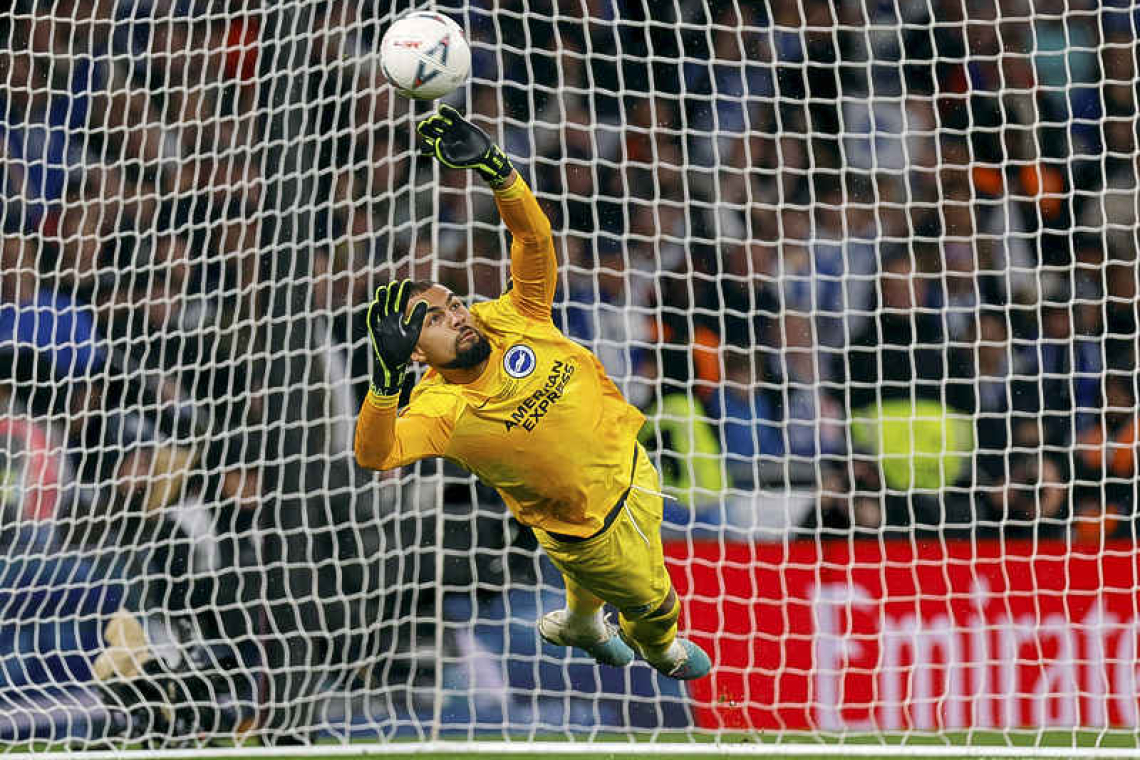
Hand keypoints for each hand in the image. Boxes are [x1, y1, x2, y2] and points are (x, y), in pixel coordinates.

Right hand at [366, 280, 426, 395]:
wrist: (394, 362)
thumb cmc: (404, 346)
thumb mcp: (413, 331)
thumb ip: (417, 317)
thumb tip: (424, 302)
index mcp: (399, 317)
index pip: (402, 302)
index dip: (404, 293)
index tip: (408, 282)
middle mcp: (389, 319)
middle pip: (390, 303)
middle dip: (392, 294)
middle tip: (395, 283)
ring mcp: (381, 324)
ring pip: (381, 309)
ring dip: (381, 300)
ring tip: (383, 290)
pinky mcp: (376, 332)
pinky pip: (373, 321)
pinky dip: (373, 313)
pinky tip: (375, 305)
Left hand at [417, 104, 513, 186]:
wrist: (482, 152)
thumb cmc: (466, 159)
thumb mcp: (451, 160)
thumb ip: (441, 153)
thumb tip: (434, 142)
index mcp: (440, 148)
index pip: (427, 143)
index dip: (425, 142)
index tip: (428, 141)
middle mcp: (444, 137)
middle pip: (430, 130)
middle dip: (425, 127)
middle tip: (426, 125)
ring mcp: (451, 129)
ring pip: (439, 121)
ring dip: (435, 120)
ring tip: (435, 120)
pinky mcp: (460, 122)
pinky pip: (451, 114)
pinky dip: (446, 111)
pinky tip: (442, 108)